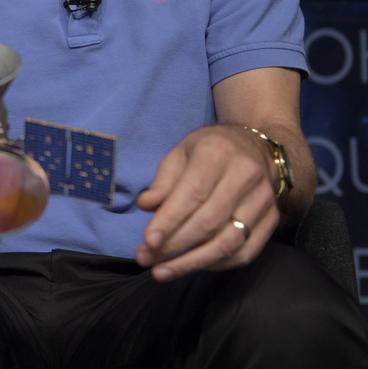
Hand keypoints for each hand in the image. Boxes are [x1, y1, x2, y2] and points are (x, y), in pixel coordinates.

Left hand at [136, 125, 278, 281]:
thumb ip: (163, 181)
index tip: (148, 242)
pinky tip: (192, 266)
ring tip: (162, 271)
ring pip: (228, 242)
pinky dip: (216, 265)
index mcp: (218, 154)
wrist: (254, 148)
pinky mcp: (272, 220)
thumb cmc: (209, 151)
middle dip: (174, 245)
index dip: (169, 221)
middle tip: (146, 258)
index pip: (192, 194)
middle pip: (209, 222)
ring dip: (192, 262)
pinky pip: (245, 253)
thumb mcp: (180, 154)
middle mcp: (246, 176)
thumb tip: (146, 206)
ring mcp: (263, 201)